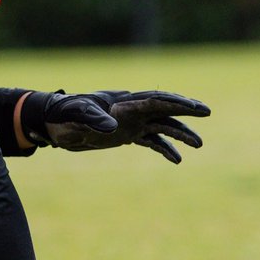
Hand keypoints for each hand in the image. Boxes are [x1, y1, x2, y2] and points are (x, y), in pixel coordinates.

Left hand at [23, 89, 209, 162]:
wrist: (53, 123)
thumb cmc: (63, 113)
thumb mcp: (77, 115)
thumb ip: (93, 118)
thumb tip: (112, 126)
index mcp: (123, 102)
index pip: (155, 100)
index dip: (176, 103)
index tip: (195, 107)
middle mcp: (130, 110)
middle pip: (163, 108)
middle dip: (185, 110)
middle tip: (206, 112)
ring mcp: (129, 123)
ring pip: (161, 125)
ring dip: (179, 133)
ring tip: (199, 144)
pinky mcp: (125, 135)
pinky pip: (150, 140)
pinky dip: (164, 148)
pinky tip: (177, 160)